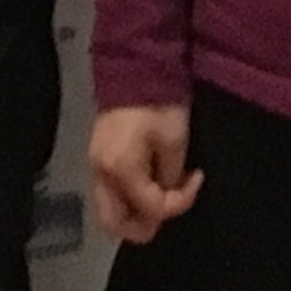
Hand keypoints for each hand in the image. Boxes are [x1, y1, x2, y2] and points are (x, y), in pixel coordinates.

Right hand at [87, 103, 200, 244]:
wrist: (134, 65)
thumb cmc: (158, 101)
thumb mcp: (174, 139)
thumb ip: (170, 176)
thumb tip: (167, 192)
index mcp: (121, 170)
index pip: (150, 209)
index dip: (180, 202)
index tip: (196, 179)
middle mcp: (101, 173)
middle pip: (115, 224)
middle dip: (144, 225)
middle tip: (169, 209)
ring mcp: (94, 165)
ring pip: (109, 210)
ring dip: (135, 213)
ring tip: (160, 197)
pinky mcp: (97, 155)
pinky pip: (108, 193)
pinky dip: (128, 198)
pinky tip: (148, 182)